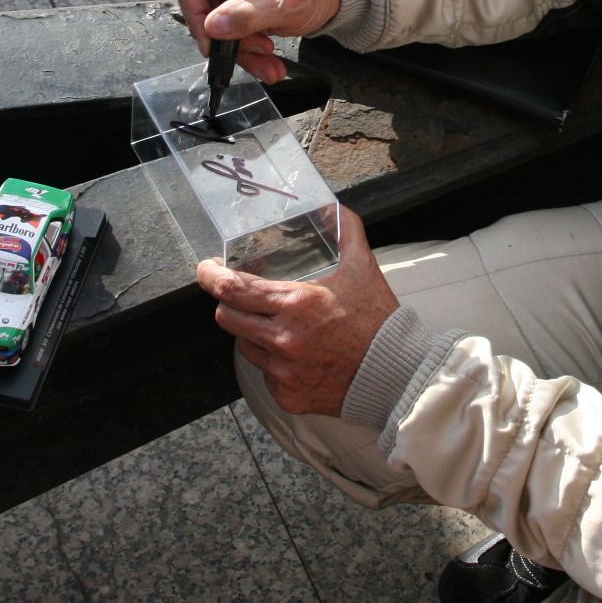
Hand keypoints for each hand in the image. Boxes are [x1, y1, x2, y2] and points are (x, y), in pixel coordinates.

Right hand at [172, 0, 340, 83]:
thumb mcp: (286, 5)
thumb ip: (250, 15)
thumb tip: (214, 26)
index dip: (196, 17)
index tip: (213, 44)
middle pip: (205, 14)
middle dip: (229, 42)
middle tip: (257, 52)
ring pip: (219, 33)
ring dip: (242, 55)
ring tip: (269, 64)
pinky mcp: (240, 13)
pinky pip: (233, 39)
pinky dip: (249, 55)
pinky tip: (268, 64)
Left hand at [196, 206, 397, 416]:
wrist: (395, 373)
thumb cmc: (377, 320)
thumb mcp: (363, 267)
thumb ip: (346, 231)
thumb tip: (333, 206)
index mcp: (296, 304)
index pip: (233, 289)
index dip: (209, 277)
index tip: (206, 270)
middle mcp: (283, 339)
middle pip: (227, 317)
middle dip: (228, 302)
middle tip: (241, 295)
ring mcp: (283, 371)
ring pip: (243, 345)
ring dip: (252, 332)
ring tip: (277, 325)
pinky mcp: (287, 396)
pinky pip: (264, 373)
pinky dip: (273, 361)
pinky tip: (295, 354)